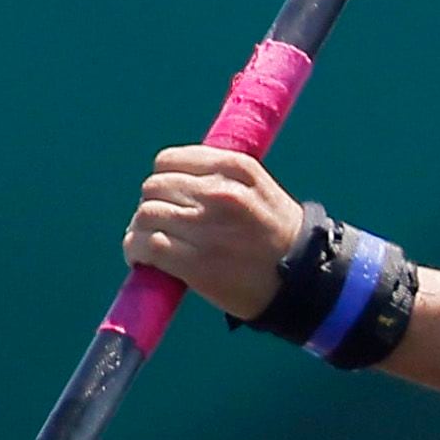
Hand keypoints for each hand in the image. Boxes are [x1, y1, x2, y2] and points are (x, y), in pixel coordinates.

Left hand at [125, 145, 303, 321]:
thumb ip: (218, 177)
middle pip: (154, 188)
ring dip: (140, 230)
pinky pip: (146, 246)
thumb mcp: (257, 187)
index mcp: (234, 168)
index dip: (162, 181)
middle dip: (152, 206)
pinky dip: (136, 251)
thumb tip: (171, 181)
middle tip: (160, 226)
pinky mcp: (195, 262)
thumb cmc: (277, 234)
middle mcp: (218, 193)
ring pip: (146, 215)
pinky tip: (141, 259)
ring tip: (148, 245)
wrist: (304, 278)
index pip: (169, 161)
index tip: (167, 198)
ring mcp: (206, 227)